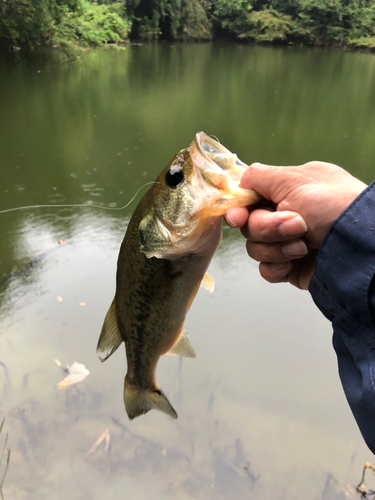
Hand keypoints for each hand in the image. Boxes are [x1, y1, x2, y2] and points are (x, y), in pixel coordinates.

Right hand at [225, 161, 366, 288]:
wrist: (358, 247)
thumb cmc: (334, 206)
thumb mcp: (295, 180)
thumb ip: (259, 176)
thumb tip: (239, 180)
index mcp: (287, 191)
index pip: (249, 199)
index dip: (239, 209)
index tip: (238, 217)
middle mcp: (285, 215)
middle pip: (249, 225)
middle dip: (267, 228)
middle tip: (296, 226)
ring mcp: (286, 243)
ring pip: (255, 248)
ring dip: (275, 248)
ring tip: (303, 246)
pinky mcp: (290, 267)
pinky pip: (266, 269)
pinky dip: (276, 267)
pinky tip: (292, 263)